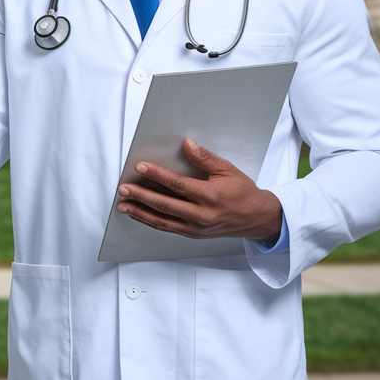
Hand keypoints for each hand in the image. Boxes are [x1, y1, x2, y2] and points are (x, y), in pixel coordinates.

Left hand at [116, 139, 282, 241]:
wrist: (256, 219)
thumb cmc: (243, 193)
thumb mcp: (228, 170)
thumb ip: (205, 158)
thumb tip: (187, 145)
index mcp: (210, 197)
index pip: (177, 184)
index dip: (157, 174)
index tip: (140, 166)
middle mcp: (201, 215)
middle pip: (164, 205)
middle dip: (141, 196)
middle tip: (123, 188)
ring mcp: (196, 228)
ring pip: (162, 221)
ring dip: (139, 212)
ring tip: (123, 204)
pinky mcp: (193, 234)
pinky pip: (167, 228)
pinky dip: (150, 221)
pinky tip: (139, 214)